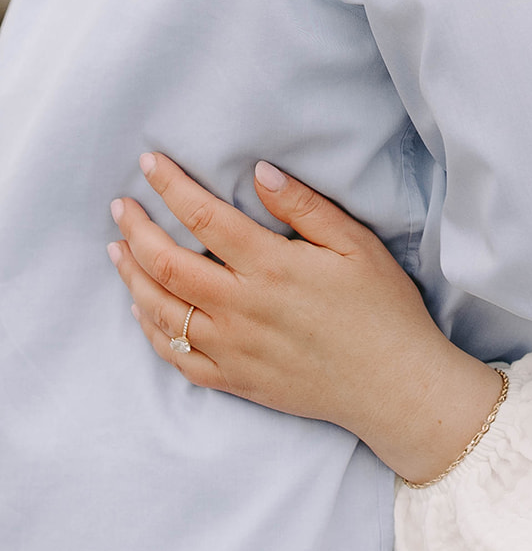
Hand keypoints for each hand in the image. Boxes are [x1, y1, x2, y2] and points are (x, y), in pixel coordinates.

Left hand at [109, 153, 502, 482]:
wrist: (394, 386)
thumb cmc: (383, 310)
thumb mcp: (357, 246)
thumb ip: (305, 207)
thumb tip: (260, 171)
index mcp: (272, 268)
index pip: (204, 216)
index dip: (170, 186)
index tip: (149, 164)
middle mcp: (242, 308)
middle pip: (166, 263)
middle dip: (136, 229)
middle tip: (120, 206)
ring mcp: (233, 349)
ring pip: (160, 310)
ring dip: (131, 276)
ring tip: (118, 250)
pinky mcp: (234, 380)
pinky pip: (175, 357)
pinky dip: (151, 329)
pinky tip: (143, 308)